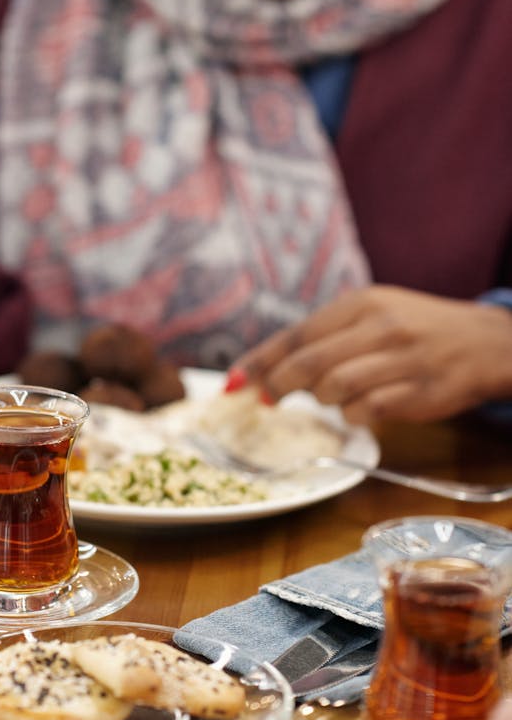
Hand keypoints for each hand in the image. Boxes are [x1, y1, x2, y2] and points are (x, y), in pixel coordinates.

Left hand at [231, 285, 511, 425]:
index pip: (297, 334)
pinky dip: (355, 415)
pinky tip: (363, 409)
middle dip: (279, 385)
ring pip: (335, 388)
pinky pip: (369, 410)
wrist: (485, 341)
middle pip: (309, 362)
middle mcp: (381, 327)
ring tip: (333, 398)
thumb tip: (269, 369)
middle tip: (268, 400)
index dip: (261, 361)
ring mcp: (402, 359)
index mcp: (362, 303)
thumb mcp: (373, 315)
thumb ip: (327, 337)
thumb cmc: (415, 329)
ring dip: (323, 401)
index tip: (234, 382)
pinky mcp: (421, 392)